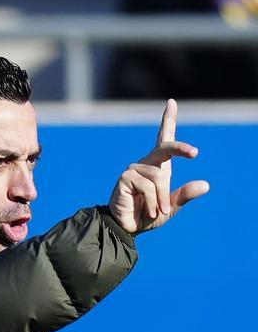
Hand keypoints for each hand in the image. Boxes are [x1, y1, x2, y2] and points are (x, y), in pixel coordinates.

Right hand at [109, 99, 209, 234]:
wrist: (128, 228)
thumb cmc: (149, 216)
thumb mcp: (171, 207)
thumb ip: (185, 195)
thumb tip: (206, 184)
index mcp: (159, 167)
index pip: (164, 141)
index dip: (167, 120)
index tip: (171, 103)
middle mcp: (146, 164)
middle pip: (165, 148)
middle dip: (179, 148)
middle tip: (194, 152)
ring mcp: (134, 169)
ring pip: (159, 177)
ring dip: (162, 198)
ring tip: (158, 211)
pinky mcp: (125, 177)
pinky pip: (148, 186)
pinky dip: (153, 201)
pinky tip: (148, 210)